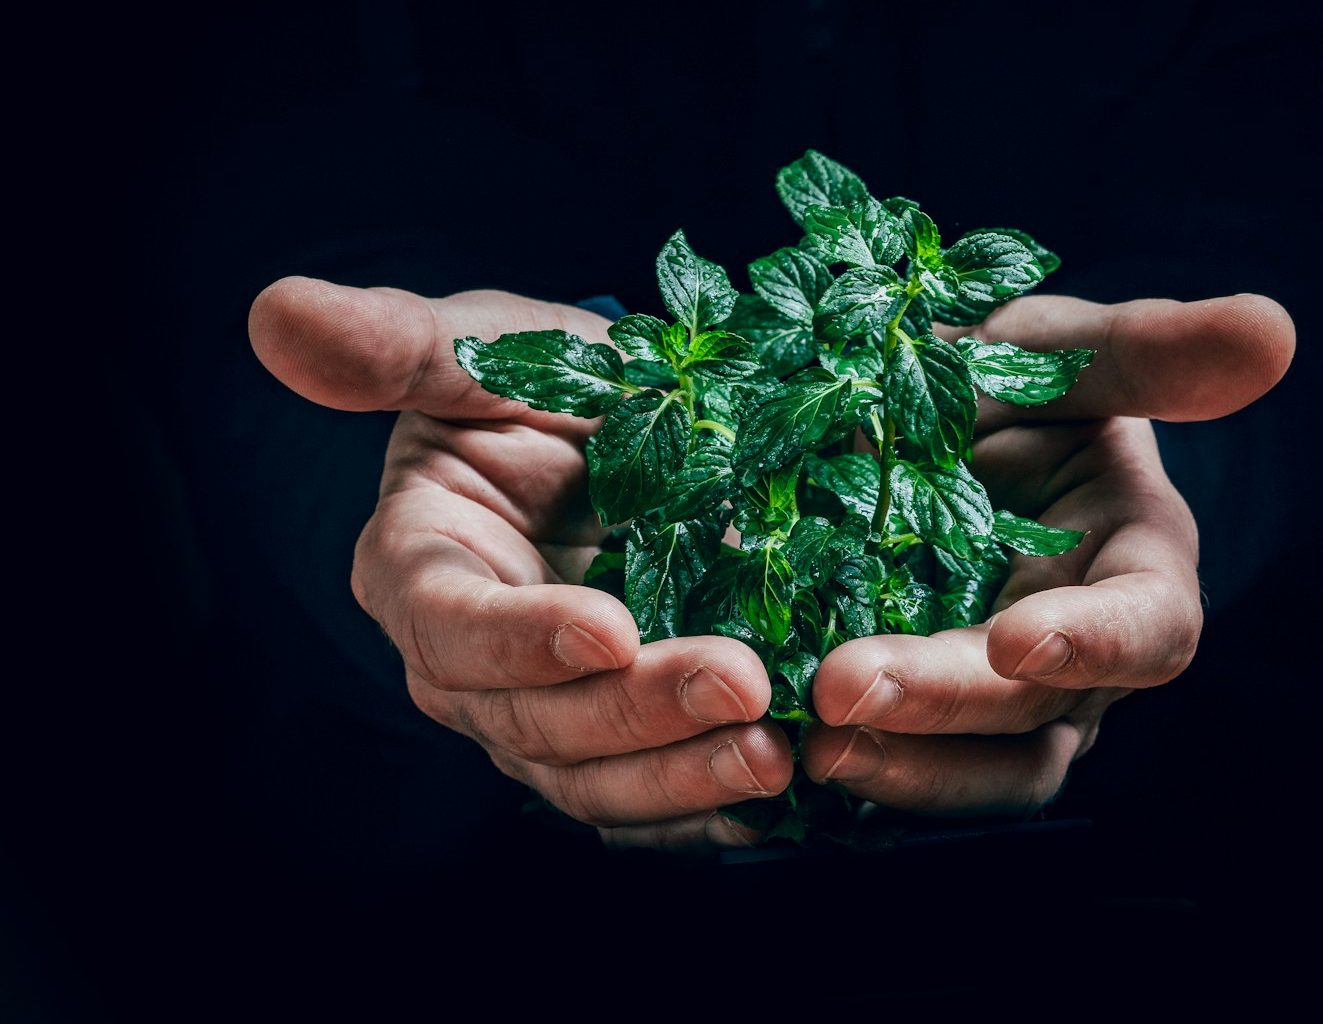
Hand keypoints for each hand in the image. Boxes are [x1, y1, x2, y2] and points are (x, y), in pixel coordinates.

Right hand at [249, 278, 790, 850]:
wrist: (611, 427)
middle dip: (636, 712)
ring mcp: (538, 710)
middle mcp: (468, 662)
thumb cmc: (536, 379)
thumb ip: (397, 345)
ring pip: (590, 777)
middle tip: (742, 686)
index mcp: (417, 567)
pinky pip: (643, 797)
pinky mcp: (607, 740)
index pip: (451, 625)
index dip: (522, 637)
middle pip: (532, 719)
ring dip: (680, 775)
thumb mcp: (481, 346)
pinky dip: (700, 807)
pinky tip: (764, 798)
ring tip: (771, 753)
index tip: (611, 627)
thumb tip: (277, 313)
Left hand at [801, 294, 1294, 816]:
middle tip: (841, 688)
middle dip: (944, 708)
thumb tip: (1272, 330)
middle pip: (1036, 718)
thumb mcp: (1061, 350)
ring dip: (895, 765)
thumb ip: (1148, 352)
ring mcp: (994, 699)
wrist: (916, 415)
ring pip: (971, 770)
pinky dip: (839, 753)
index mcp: (1134, 569)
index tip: (1016, 640)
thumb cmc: (1010, 380)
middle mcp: (1073, 656)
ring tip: (803, 739)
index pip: (1147, 629)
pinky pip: (891, 758)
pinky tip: (767, 736)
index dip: (1092, 645)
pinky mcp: (915, 715)